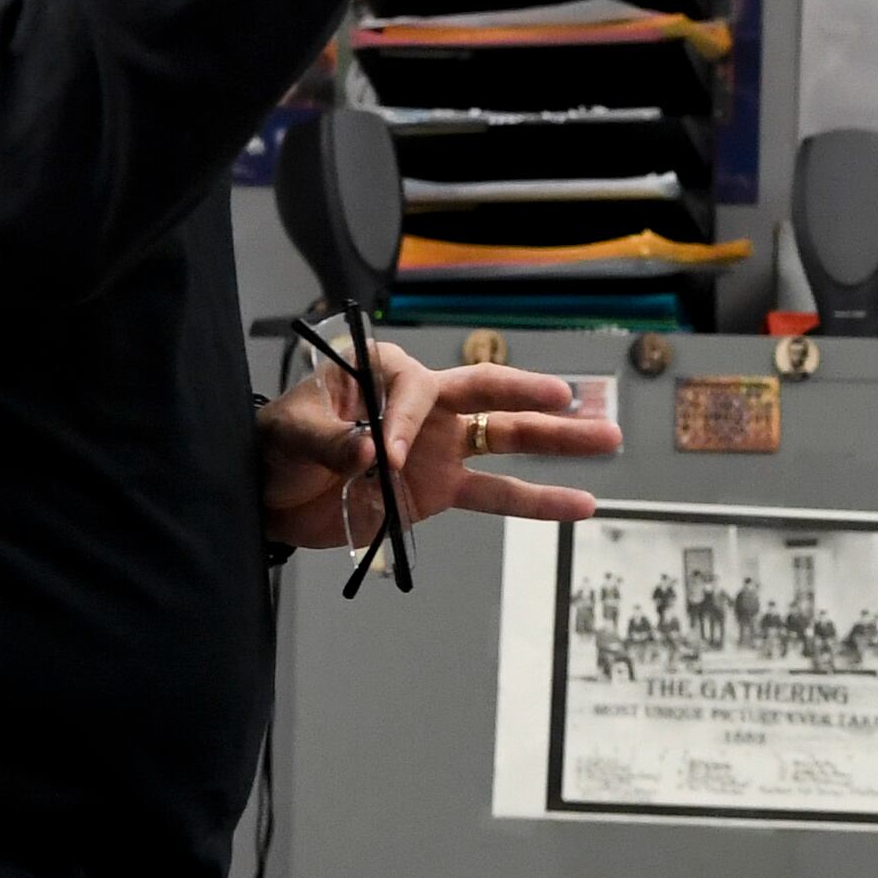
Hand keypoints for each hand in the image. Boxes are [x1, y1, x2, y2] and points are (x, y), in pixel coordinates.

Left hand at [260, 343, 622, 548]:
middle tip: (570, 396)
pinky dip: (538, 501)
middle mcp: (423, 404)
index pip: (417, 389)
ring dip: (557, 441)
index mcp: (384, 373)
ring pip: (508, 440)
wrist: (269, 497)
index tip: (385, 460)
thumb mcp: (290, 436)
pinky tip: (581, 504)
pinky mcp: (442, 489)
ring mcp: (440, 447)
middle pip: (488, 394)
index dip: (407, 424)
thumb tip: (371, 452)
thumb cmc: (274, 448)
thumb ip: (331, 442)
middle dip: (530, 395)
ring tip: (608, 438)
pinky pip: (497, 495)